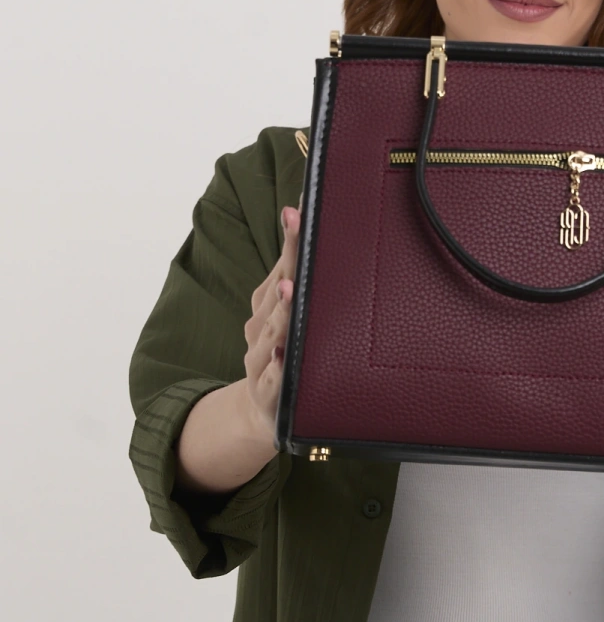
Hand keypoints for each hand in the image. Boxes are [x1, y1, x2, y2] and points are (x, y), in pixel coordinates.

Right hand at [241, 201, 301, 440]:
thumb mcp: (294, 316)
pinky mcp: (269, 394)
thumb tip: (326, 233)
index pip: (284, 265)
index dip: (292, 238)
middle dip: (288, 264)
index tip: (298, 210)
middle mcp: (260, 327)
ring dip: (281, 312)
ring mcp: (261, 360)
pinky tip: (282, 358)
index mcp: (268, 304)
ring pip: (272, 333)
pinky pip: (273, 381)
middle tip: (297, 232)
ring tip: (290, 290)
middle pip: (276, 292)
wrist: (265, 410)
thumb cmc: (288, 352)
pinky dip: (277, 370)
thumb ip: (307, 281)